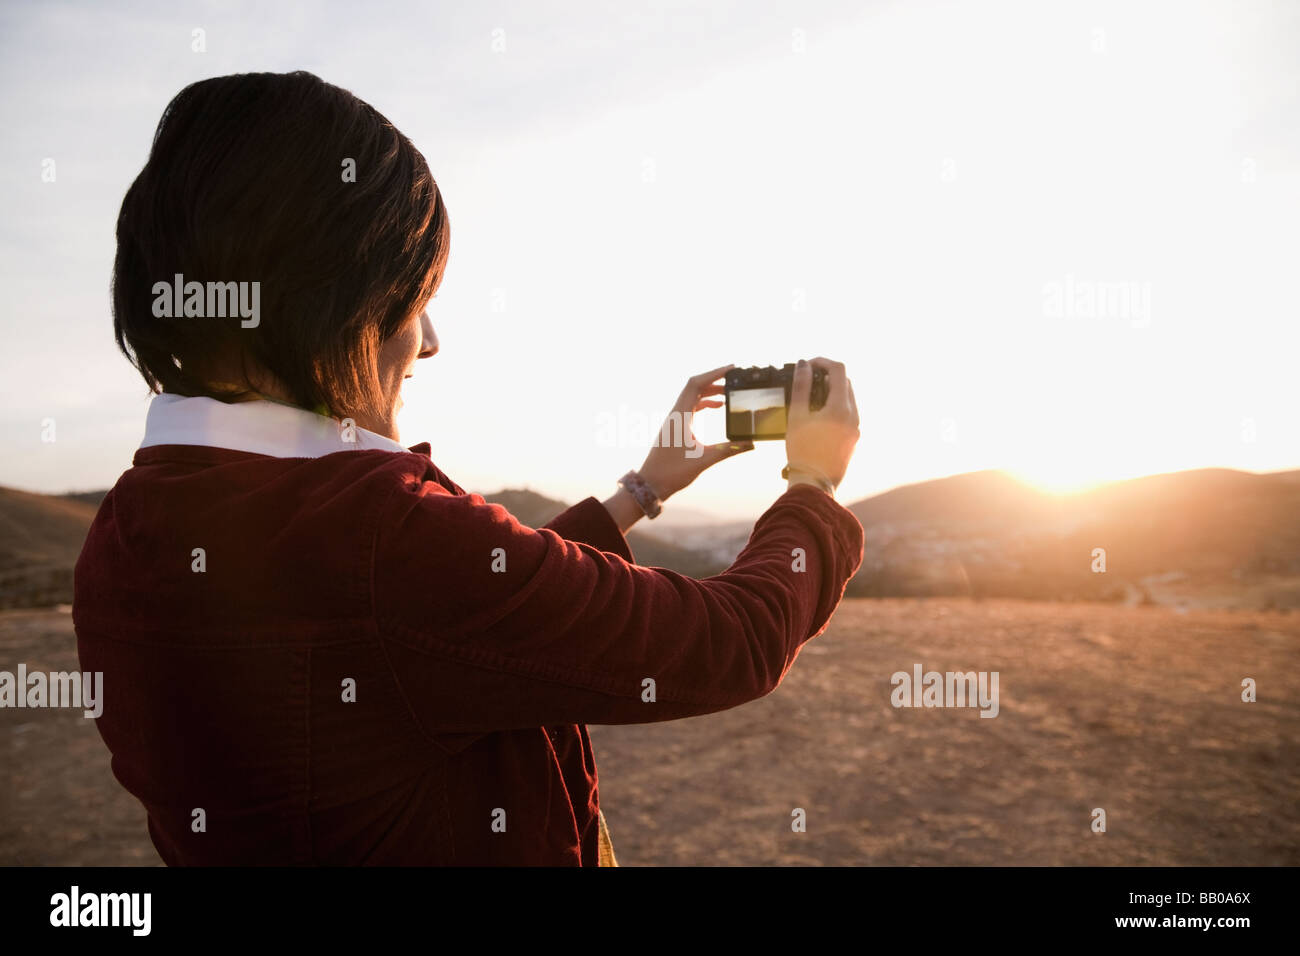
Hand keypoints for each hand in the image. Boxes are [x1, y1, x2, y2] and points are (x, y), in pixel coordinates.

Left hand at [637, 364, 753, 499]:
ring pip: (692, 397)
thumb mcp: (704, 460)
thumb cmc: (672, 472)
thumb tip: (751, 443)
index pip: (695, 385)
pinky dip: (703, 403)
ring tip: (729, 394)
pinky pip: (690, 407)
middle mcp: (676, 414)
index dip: (713, 373)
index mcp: (680, 416)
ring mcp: (674, 420)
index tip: (731, 369)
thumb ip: (729, 449)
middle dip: (715, 381)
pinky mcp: (675, 428)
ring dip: (710, 392)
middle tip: (734, 381)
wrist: (650, 484)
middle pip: (695, 387)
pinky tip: (716, 408)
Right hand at [785, 357, 858, 488]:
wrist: (814, 484)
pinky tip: (818, 415)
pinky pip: (848, 412)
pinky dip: (835, 405)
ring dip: (832, 390)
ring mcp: (856, 427)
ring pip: (848, 397)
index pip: (838, 370)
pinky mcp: (854, 437)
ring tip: (810, 398)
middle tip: (807, 379)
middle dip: (827, 375)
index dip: (822, 361)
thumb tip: (803, 365)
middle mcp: (853, 415)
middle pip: (845, 381)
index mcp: (840, 408)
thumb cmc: (802, 452)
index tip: (807, 365)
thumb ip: (801, 387)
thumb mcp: (797, 416)